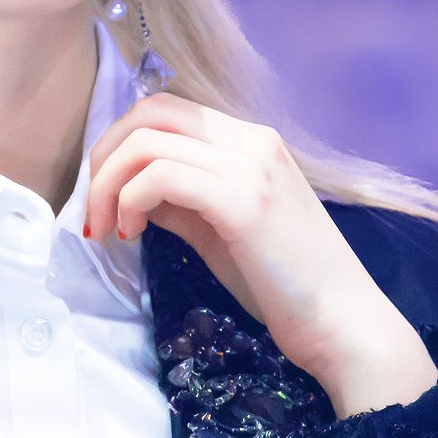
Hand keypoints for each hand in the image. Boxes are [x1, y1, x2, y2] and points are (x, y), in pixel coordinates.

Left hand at [85, 92, 437, 418]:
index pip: (166, 111)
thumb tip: (128, 190)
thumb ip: (178, 202)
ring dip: (108, 185)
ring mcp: (251, 166)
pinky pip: (161, 176)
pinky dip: (130, 200)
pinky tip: (132, 235)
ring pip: (147, 142)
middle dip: (104, 156)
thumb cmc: (285, 285)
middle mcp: (252, 140)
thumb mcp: (219, 230)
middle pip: (150, 112)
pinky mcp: (243, 200)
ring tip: (110, 230)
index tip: (104, 195)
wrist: (343, 325)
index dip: (119, 145)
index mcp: (251, 142)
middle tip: (93, 209)